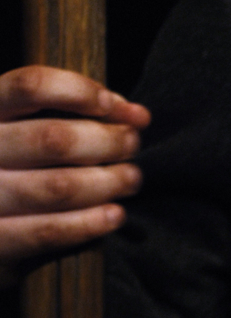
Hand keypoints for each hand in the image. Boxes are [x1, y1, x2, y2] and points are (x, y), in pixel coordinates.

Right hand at [0, 66, 149, 272]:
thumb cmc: (11, 162)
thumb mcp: (21, 126)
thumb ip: (68, 111)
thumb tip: (132, 113)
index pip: (31, 86)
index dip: (79, 90)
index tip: (112, 104)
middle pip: (54, 139)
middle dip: (107, 141)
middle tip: (132, 144)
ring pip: (58, 187)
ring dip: (107, 182)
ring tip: (131, 179)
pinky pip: (46, 231)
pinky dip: (88, 223)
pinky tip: (113, 215)